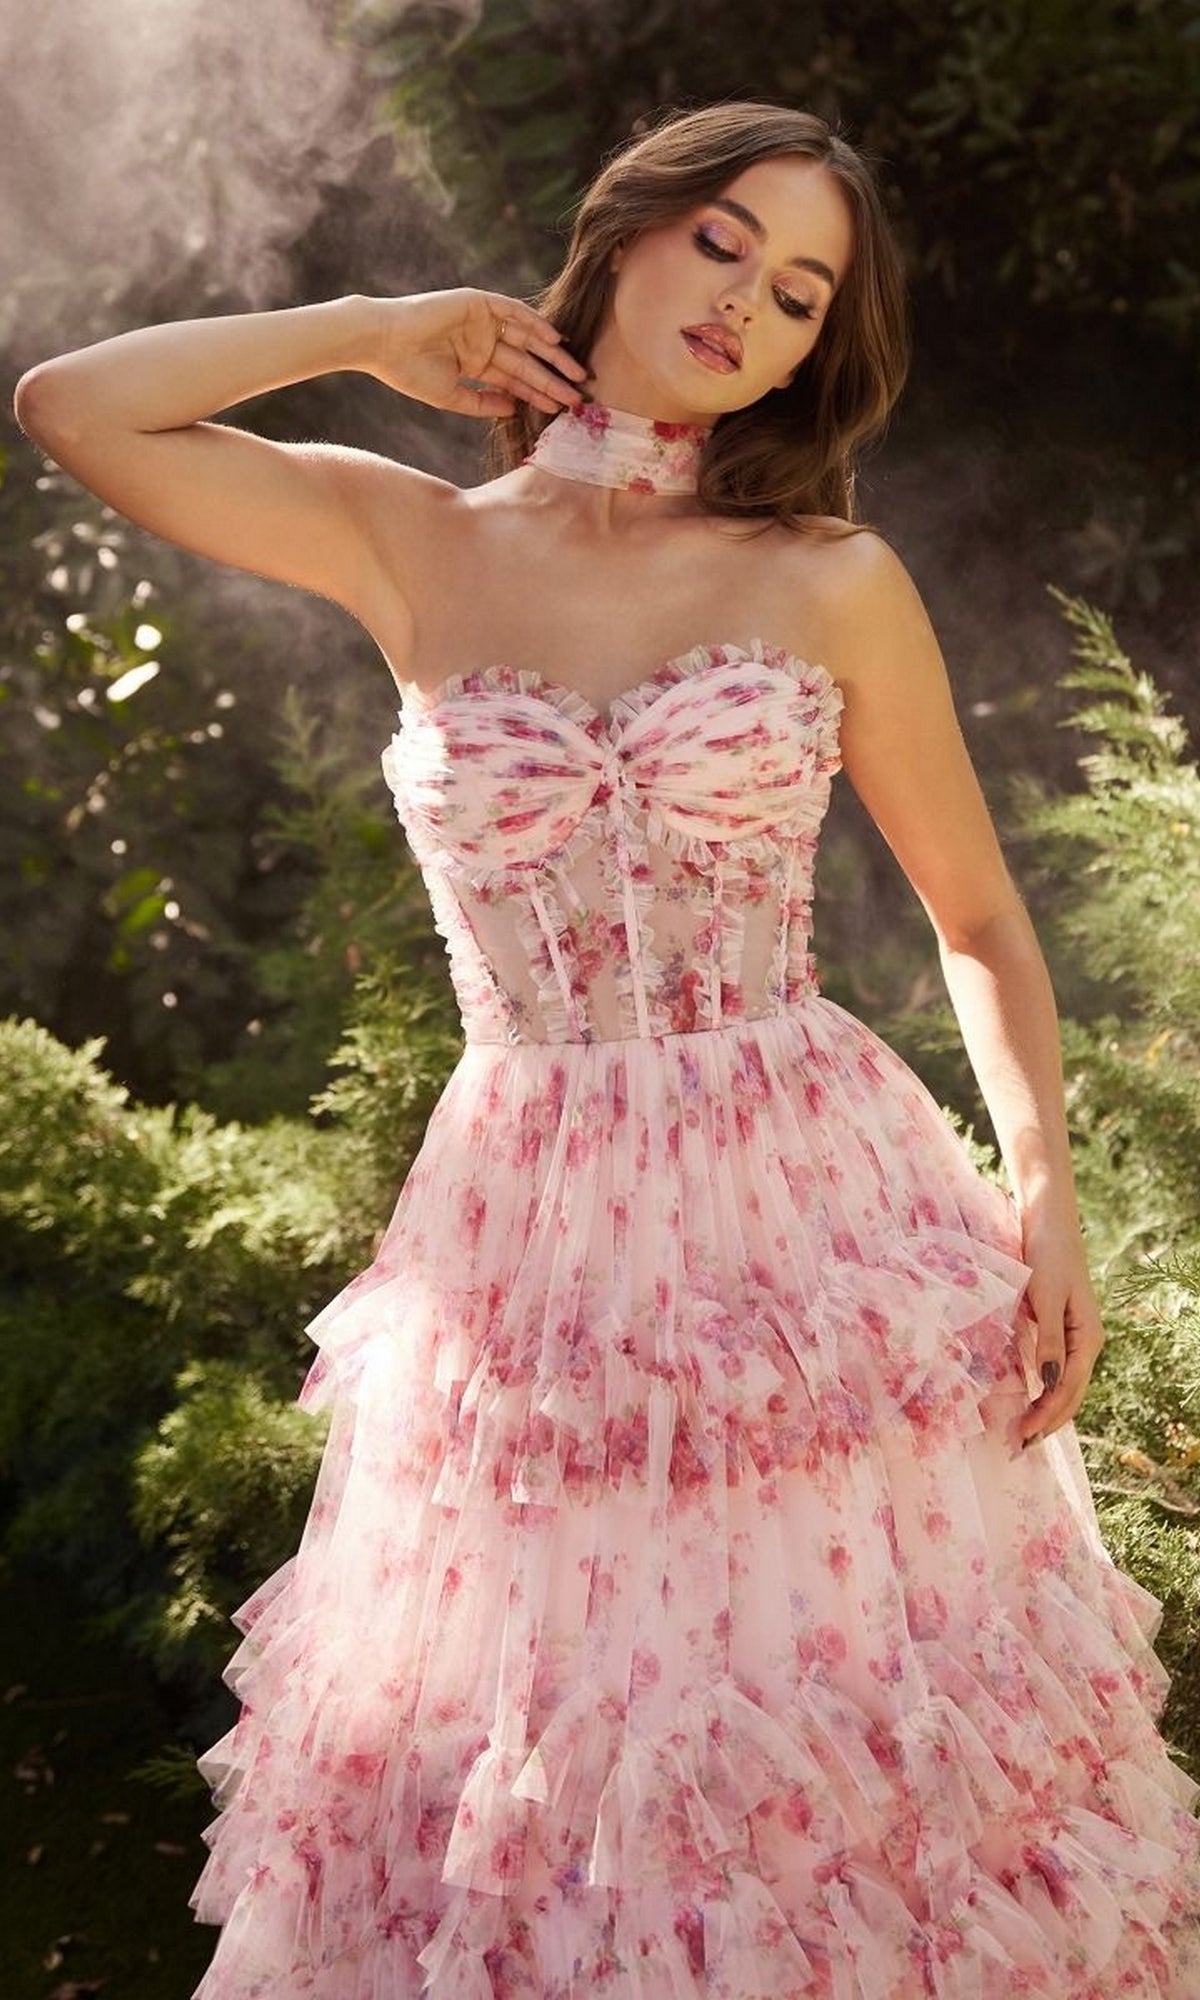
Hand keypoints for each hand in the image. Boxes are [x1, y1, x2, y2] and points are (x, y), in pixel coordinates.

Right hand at [361, 287, 588, 418]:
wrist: (384, 343)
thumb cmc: (409, 371)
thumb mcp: (451, 396)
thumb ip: (483, 402)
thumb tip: (515, 409)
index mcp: (476, 363)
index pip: (515, 381)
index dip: (538, 395)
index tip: (562, 411)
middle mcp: (483, 341)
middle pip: (527, 361)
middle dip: (552, 379)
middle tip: (578, 396)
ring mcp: (482, 321)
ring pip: (526, 338)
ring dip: (551, 354)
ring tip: (576, 372)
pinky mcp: (478, 302)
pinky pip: (513, 311)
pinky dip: (534, 322)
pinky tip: (556, 339)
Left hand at [1017, 1208, 1105, 1447]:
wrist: (1049, 1223)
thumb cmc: (1047, 1255)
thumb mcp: (1046, 1297)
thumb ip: (1048, 1340)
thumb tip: (1047, 1384)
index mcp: (1088, 1338)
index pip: (1068, 1390)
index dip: (1046, 1416)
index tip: (1022, 1435)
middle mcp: (1086, 1343)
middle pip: (1070, 1395)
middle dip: (1047, 1422)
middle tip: (1018, 1446)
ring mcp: (1075, 1337)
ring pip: (1064, 1386)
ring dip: (1046, 1411)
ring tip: (1023, 1433)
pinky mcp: (1060, 1329)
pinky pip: (1055, 1369)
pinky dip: (1043, 1390)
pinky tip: (1027, 1401)